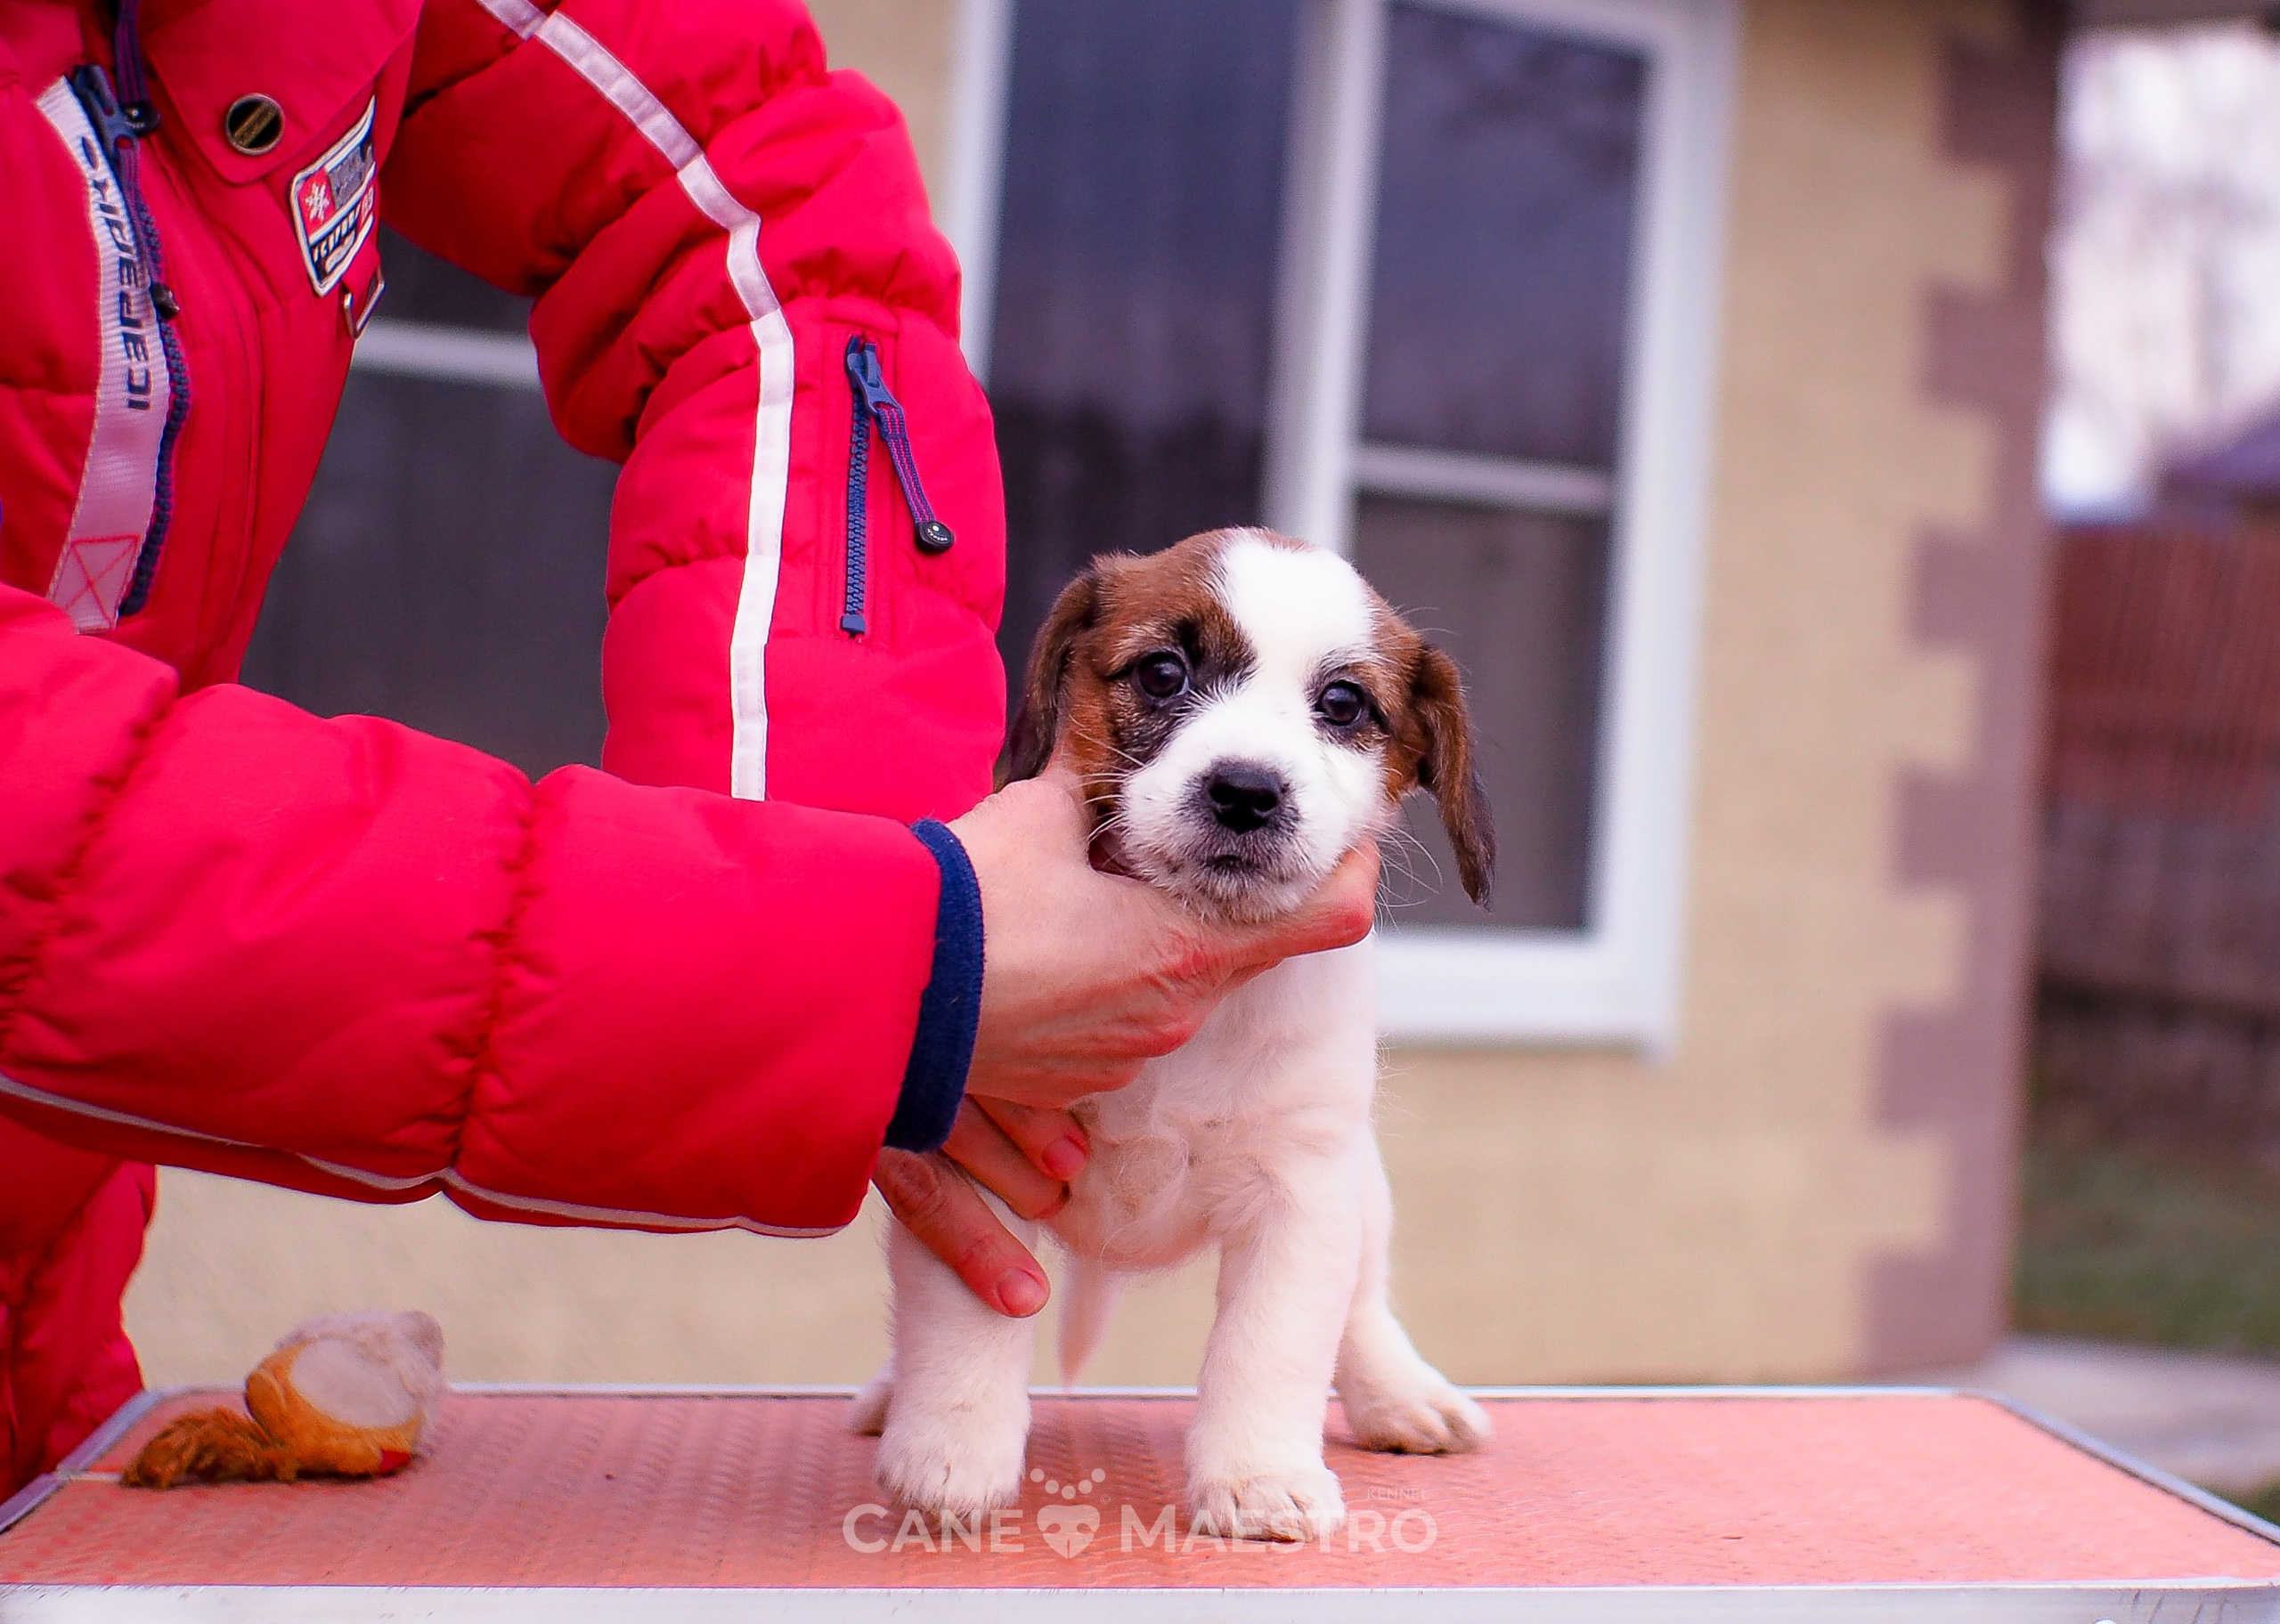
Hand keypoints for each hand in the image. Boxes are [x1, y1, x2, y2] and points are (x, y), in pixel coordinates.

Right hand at [874, 764, 1378, 1317]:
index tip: (1343, 838)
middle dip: (1215, 898)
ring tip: (1085, 900)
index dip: (1348, 870)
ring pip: (1172, 988)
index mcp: (1187, 948)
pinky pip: (1114, 1031)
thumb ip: (1091, 775)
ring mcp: (1125, 1060)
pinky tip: (1045, 954)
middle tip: (1174, 846)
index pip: (1328, 917)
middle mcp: (1174, 1015)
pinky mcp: (1073, 1087)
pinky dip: (1099, 991)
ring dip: (1149, 944)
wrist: (869, 1002)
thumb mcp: (1037, 815)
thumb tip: (1098, 714)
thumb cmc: (961, 904)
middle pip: (1238, 948)